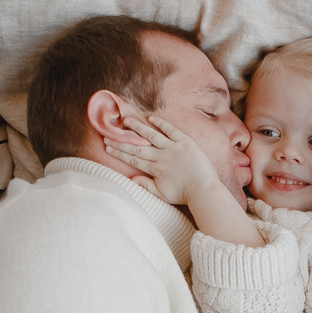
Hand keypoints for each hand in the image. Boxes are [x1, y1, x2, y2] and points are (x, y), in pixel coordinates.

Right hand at [104, 115, 219, 205]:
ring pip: (151, 135)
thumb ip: (146, 186)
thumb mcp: (162, 194)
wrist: (204, 190)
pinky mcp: (185, 142)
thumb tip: (131, 178)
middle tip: (108, 135)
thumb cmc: (183, 194)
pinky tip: (151, 118)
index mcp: (155, 169)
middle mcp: (162, 156)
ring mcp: (173, 148)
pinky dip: (161, 124)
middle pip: (137, 147)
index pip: (133, 159)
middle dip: (121, 141)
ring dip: (138, 127)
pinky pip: (171, 130)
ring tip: (126, 120)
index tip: (108, 147)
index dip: (119, 152)